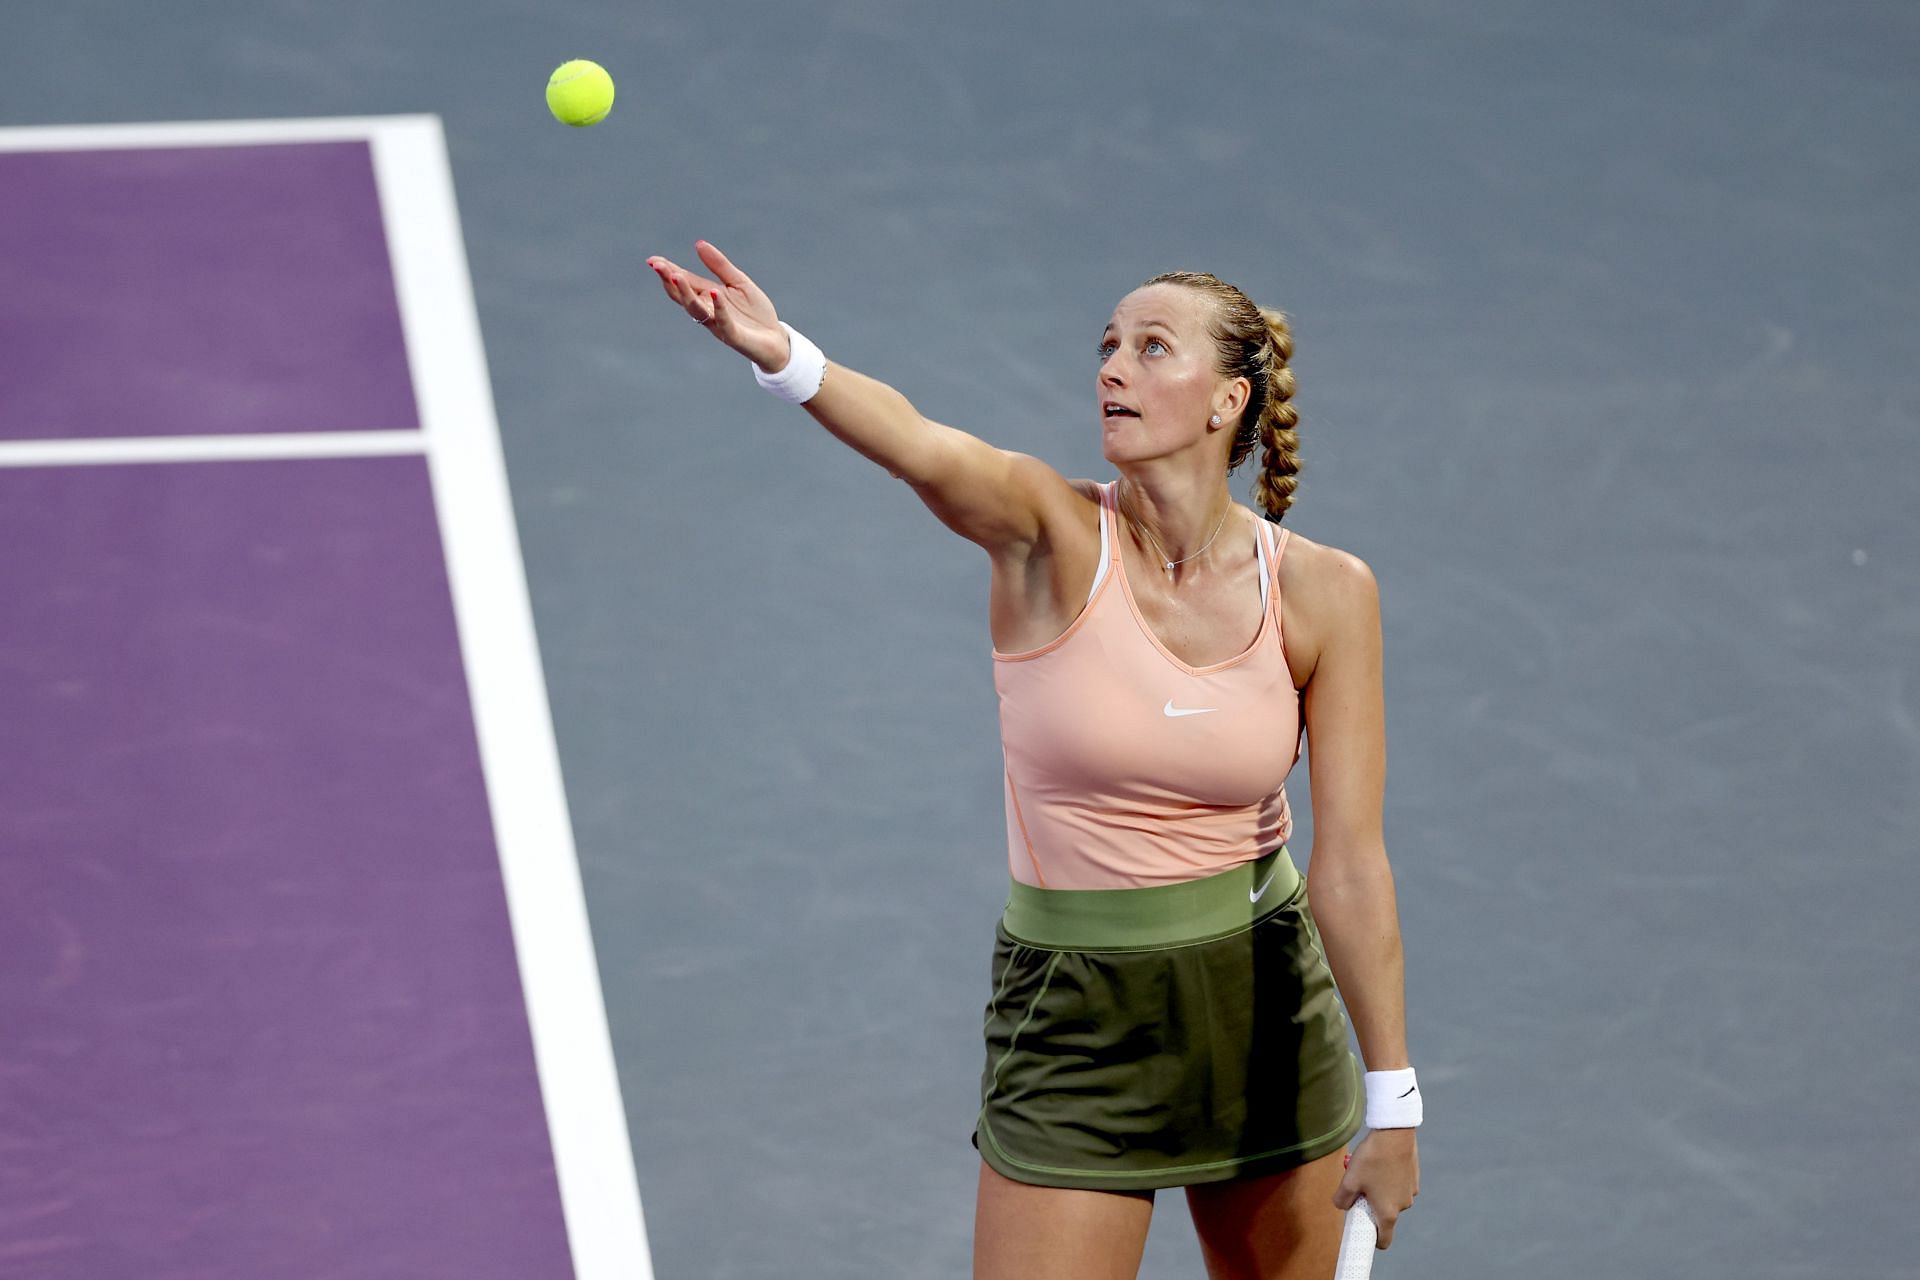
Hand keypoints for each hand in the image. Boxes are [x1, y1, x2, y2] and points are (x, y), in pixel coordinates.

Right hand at [645, 241, 788, 370]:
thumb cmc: (755, 313)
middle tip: (656, 266)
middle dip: (670, 281)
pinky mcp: (734, 336)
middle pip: (683, 296)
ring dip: (685, 293)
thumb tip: (698, 244)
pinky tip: (714, 292)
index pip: (684, 282)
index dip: (668, 271)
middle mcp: (708, 311)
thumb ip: (719, 265)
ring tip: (676, 275)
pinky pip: (724, 322)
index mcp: (707, 297)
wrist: (776, 340)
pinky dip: (719, 307)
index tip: (653, 260)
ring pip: (696, 309)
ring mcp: (719, 324)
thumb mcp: (738, 282)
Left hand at [1334, 1128, 1418, 1248]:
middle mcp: (1403, 1206)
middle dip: (1372, 1207)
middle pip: (1385, 1216)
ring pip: (1392, 1199)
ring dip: (1380, 1191)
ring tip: (1369, 1171)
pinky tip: (1381, 1163)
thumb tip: (1341, 1206)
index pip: (1384, 1241)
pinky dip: (1389, 1180)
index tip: (1362, 1227)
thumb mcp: (1349, 1180)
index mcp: (1388, 1213)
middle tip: (1359, 1189)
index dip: (1372, 1239)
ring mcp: (1411, 1192)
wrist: (1394, 1134)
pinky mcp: (1414, 1179)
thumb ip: (1342, 1199)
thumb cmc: (1371, 1159)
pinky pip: (1399, 1186)